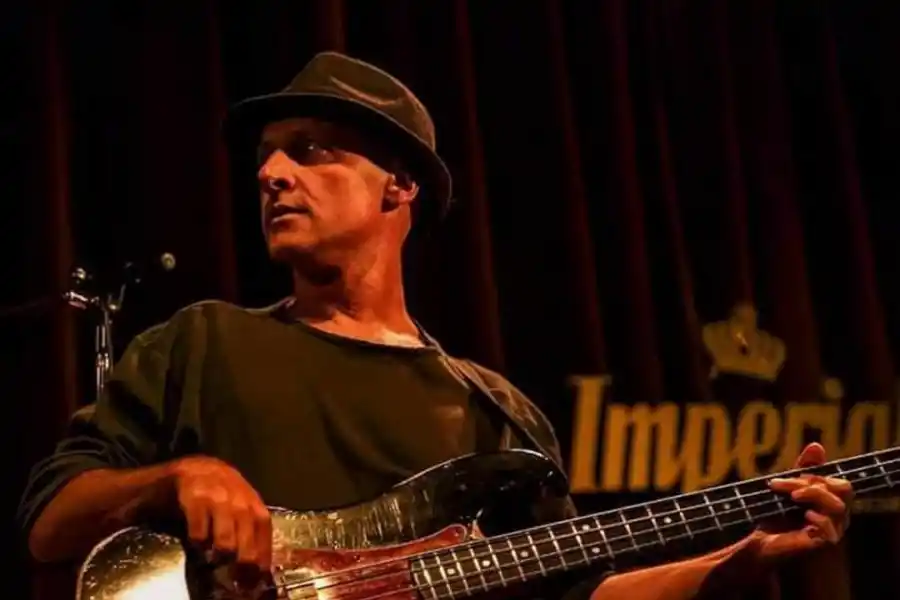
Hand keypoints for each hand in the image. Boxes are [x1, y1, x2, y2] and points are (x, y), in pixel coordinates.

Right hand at [170, 456, 271, 570]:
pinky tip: (198, 542)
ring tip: (215, 558)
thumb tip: (259, 562)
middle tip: (236, 576)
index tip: (258, 575)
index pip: (264, 531)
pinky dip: (200, 543)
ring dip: (221, 555)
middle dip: (243, 563)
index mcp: (253, 503)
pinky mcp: (196, 500)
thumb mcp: (241, 502)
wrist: (191, 468)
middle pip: (247, 541)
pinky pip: (200, 533)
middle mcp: (239, 501)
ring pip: (226, 541)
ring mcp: (218, 500)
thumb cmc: (219, 491)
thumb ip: (250, 526)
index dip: (262, 555)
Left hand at [751, 443, 852, 560]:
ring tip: (792, 497)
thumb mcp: (789, 486)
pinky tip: (805, 516)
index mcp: (833, 501)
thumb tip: (817, 445)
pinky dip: (819, 519)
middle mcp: (839, 516)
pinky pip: (831, 529)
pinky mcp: (823, 544)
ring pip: (838, 506)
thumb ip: (804, 468)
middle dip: (814, 482)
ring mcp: (833, 530)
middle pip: (844, 490)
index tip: (788, 476)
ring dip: (812, 495)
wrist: (762, 539)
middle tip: (787, 486)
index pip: (841, 483)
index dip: (817, 475)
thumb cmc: (778, 513)